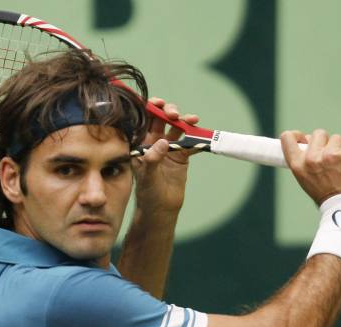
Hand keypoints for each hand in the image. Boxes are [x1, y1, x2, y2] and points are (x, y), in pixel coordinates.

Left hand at [132, 97, 199, 214]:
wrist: (161, 208)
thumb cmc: (148, 192)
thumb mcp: (147, 176)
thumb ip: (152, 158)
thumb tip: (162, 141)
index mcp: (140, 143)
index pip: (143, 120)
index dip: (150, 108)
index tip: (158, 103)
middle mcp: (153, 142)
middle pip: (161, 119)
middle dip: (168, 111)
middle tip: (174, 114)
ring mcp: (168, 147)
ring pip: (176, 127)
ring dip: (184, 121)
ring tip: (192, 120)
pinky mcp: (181, 155)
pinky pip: (190, 142)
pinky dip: (196, 138)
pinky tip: (201, 138)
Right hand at [281, 129, 340, 205]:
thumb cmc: (324, 192)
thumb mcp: (304, 178)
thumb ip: (304, 159)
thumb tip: (309, 140)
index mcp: (297, 165)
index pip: (288, 138)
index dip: (296, 134)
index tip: (303, 138)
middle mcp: (311, 158)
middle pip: (318, 134)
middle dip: (324, 141)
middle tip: (328, 154)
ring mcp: (330, 155)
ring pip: (336, 138)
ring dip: (339, 147)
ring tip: (340, 161)